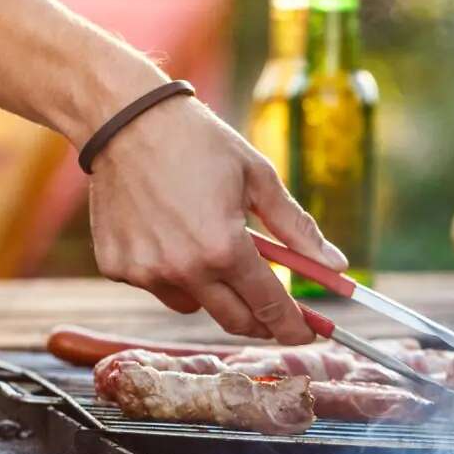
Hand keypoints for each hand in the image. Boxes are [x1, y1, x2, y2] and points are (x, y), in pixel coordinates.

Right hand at [87, 96, 348, 343]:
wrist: (125, 121)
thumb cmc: (198, 141)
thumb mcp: (257, 177)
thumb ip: (296, 228)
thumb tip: (336, 265)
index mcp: (224, 248)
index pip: (270, 306)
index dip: (294, 326)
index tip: (307, 333)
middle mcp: (184, 269)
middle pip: (233, 320)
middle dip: (259, 321)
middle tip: (270, 310)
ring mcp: (146, 272)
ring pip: (191, 304)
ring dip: (209, 289)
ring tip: (204, 244)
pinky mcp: (117, 267)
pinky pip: (155, 284)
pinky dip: (167, 269)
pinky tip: (163, 230)